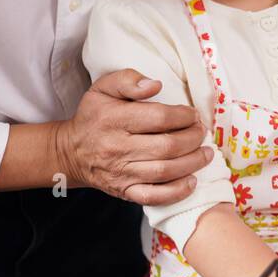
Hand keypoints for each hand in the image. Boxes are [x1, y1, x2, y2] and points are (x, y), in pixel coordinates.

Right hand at [55, 69, 212, 205]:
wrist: (71, 152)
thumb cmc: (94, 117)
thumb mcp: (103, 88)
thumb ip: (128, 80)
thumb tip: (155, 85)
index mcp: (114, 120)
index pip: (159, 118)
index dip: (184, 116)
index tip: (193, 114)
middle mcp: (117, 148)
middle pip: (168, 146)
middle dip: (193, 138)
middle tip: (201, 132)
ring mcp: (121, 173)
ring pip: (166, 171)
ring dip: (193, 162)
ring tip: (206, 153)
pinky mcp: (125, 191)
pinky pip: (155, 196)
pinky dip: (177, 191)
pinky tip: (192, 180)